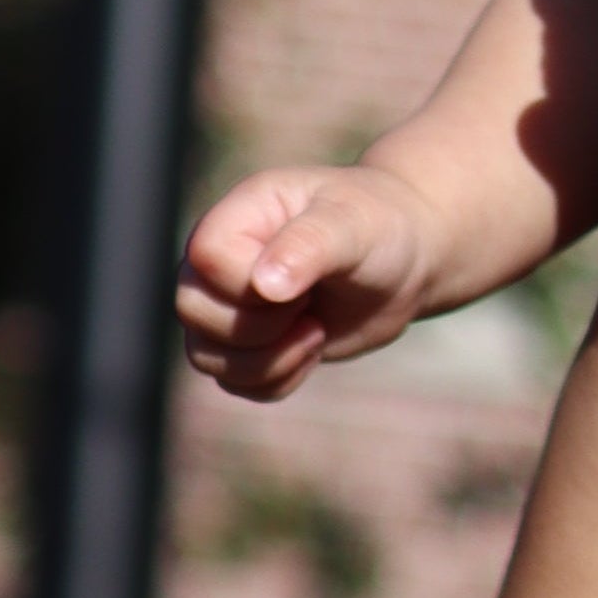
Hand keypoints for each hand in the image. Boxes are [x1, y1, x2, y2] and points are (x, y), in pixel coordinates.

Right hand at [177, 162, 448, 401]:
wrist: (405, 262)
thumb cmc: (381, 229)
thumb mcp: (355, 227)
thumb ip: (309, 245)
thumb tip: (264, 285)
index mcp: (239, 213)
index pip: (206, 259)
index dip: (248, 285)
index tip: (304, 279)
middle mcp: (221, 258)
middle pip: (192, 312)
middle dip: (258, 329)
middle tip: (309, 306)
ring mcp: (227, 303)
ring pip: (205, 356)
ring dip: (268, 361)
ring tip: (315, 329)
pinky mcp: (242, 344)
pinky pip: (232, 383)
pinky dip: (277, 380)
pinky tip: (311, 346)